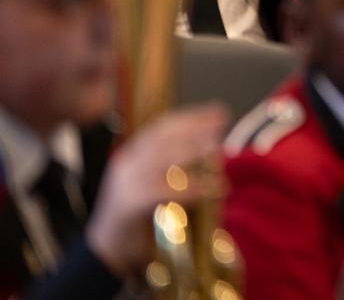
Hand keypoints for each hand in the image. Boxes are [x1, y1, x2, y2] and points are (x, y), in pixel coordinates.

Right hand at [85, 104, 228, 276]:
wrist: (105, 249)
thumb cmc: (133, 216)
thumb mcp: (147, 182)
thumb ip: (167, 165)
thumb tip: (206, 146)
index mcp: (130, 156)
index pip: (160, 128)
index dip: (189, 117)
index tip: (216, 111)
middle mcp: (126, 164)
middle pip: (162, 137)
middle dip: (193, 126)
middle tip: (222, 120)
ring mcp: (125, 183)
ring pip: (162, 158)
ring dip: (193, 148)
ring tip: (218, 144)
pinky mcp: (129, 205)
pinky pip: (165, 191)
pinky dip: (192, 188)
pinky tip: (214, 187)